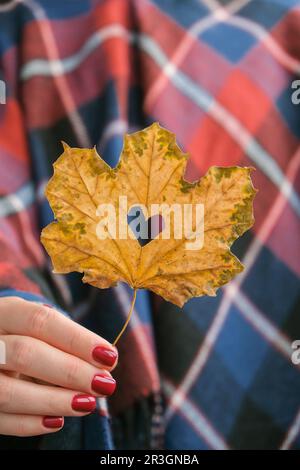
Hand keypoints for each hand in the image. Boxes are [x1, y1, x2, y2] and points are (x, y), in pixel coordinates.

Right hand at [0, 297, 117, 436]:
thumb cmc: (23, 337)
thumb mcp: (38, 329)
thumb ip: (66, 341)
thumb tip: (106, 361)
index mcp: (5, 312)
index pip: (40, 321)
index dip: (77, 339)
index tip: (109, 356)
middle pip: (25, 353)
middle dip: (70, 371)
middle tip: (104, 384)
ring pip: (7, 392)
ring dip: (53, 401)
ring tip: (87, 404)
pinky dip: (29, 424)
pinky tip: (58, 421)